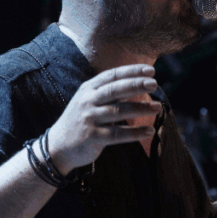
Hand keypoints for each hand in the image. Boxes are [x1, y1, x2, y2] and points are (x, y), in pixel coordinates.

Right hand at [46, 64, 161, 173]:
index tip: (151, 71)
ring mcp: (89, 119)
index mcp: (88, 89)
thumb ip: (110, 92)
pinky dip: (135, 132)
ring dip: (141, 108)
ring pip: (119, 111)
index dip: (132, 71)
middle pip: (115, 90)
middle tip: (155, 84)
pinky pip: (118, 134)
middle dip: (136, 85)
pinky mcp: (93, 137)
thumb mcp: (89, 101)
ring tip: (158, 107)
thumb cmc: (82, 120)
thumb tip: (139, 84)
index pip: (112, 75)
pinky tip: (149, 130)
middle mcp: (88, 101)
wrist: (58, 146)